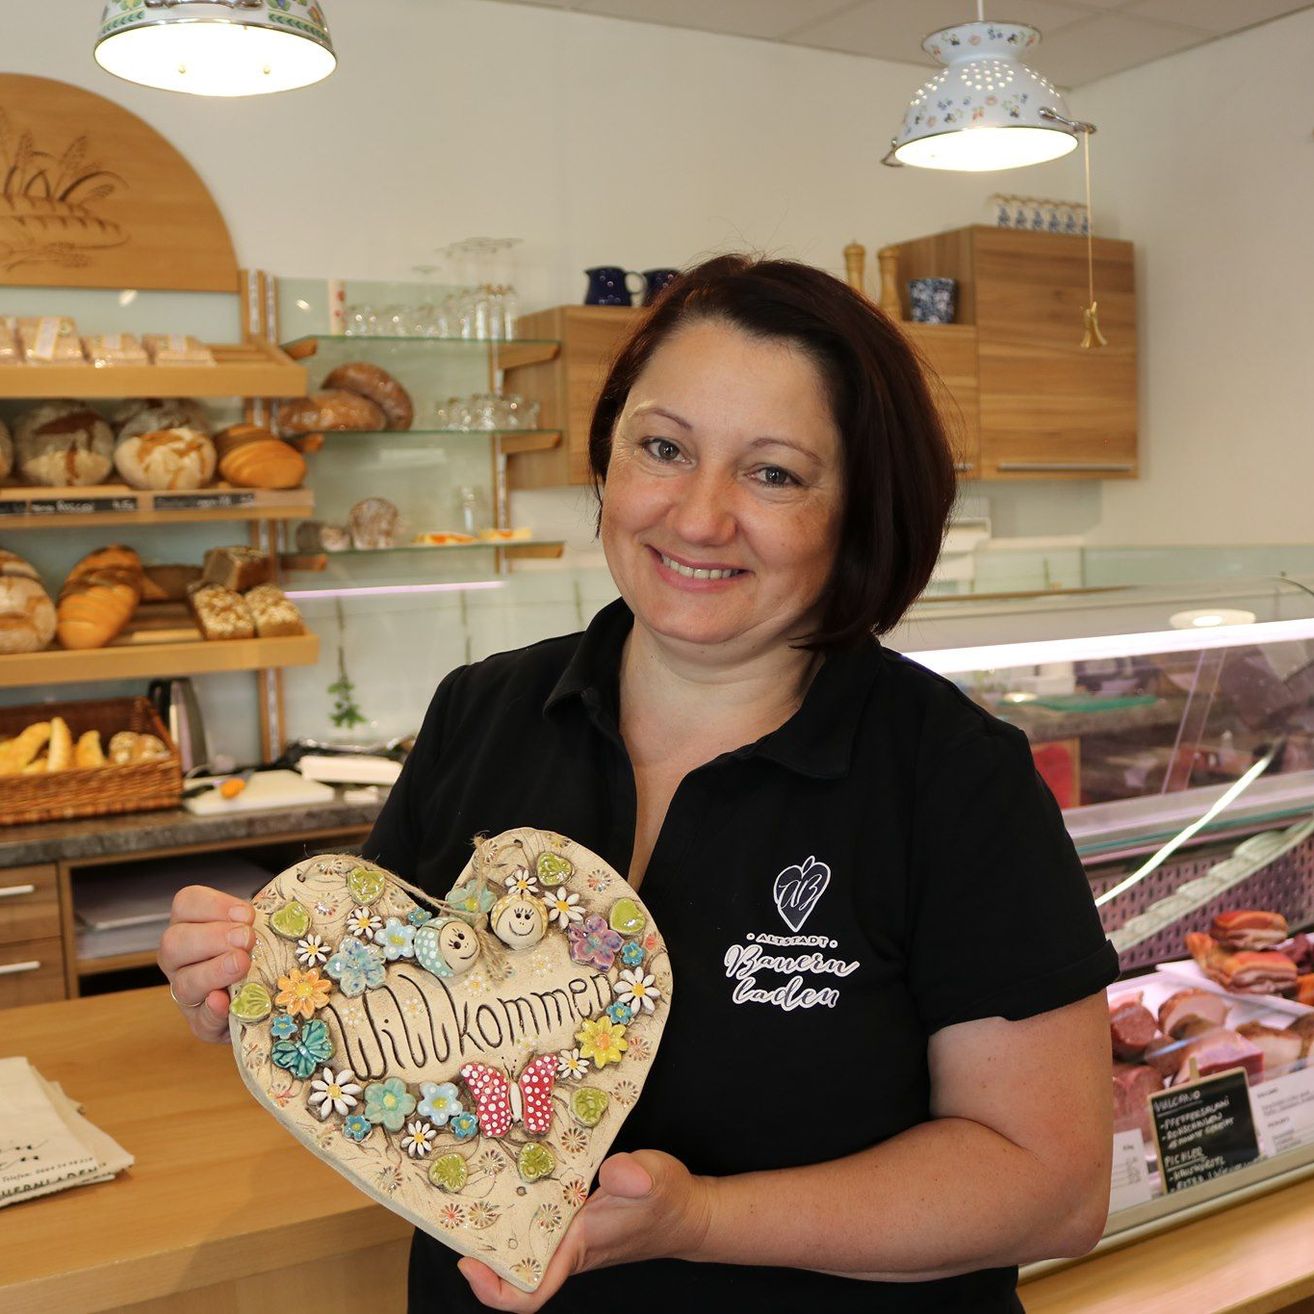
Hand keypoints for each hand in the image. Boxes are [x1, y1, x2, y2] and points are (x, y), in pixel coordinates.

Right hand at [157, 884, 255, 1040]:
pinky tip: (226, 1002)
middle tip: (246, 939)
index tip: (247, 914)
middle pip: (175, 942)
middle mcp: (180, 957)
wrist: (268, 996)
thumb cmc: (260, 949)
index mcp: (190, 924)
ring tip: (241, 964)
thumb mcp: (261, 927)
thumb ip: (264, 918)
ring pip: (184, 982)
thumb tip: (284, 911)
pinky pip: (201, 1020)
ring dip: (214, 971)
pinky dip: (214, 1011)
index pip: (186, 903)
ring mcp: (186, 992)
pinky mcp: (201, 1023)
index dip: (214, 905)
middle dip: (212, 938)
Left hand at [458, 1150, 711, 1310]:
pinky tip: (509, 1162)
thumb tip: (615, 1172)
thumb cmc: (669, 1201)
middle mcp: (565, 1245)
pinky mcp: (571, 1212)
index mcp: (577, 1248)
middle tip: (452, 1205)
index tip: (468, 1262)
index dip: (494, 1290)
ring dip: (495, 1217)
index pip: (530, 1293)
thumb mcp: (654, 1179)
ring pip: (520, 1237)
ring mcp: (567, 1230)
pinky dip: (517, 1196)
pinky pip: (534, 1214)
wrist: (688, 1211)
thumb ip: (635, 1176)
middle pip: (512, 1263)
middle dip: (480, 1242)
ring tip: (468, 1178)